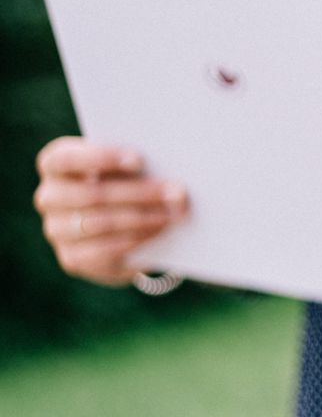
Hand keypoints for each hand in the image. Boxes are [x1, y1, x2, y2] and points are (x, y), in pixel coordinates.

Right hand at [33, 138, 187, 285]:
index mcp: (55, 165)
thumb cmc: (125, 183)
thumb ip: (135, 166)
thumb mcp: (127, 169)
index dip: (101, 157)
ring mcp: (57, 230)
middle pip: (92, 194)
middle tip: (178, 193)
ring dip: (145, 218)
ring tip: (176, 214)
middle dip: (140, 193)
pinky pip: (105, 250)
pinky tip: (161, 231)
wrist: (119, 227)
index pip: (64, 159)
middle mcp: (49, 197)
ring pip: (101, 223)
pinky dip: (138, 239)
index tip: (139, 160)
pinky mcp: (73, 259)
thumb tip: (167, 173)